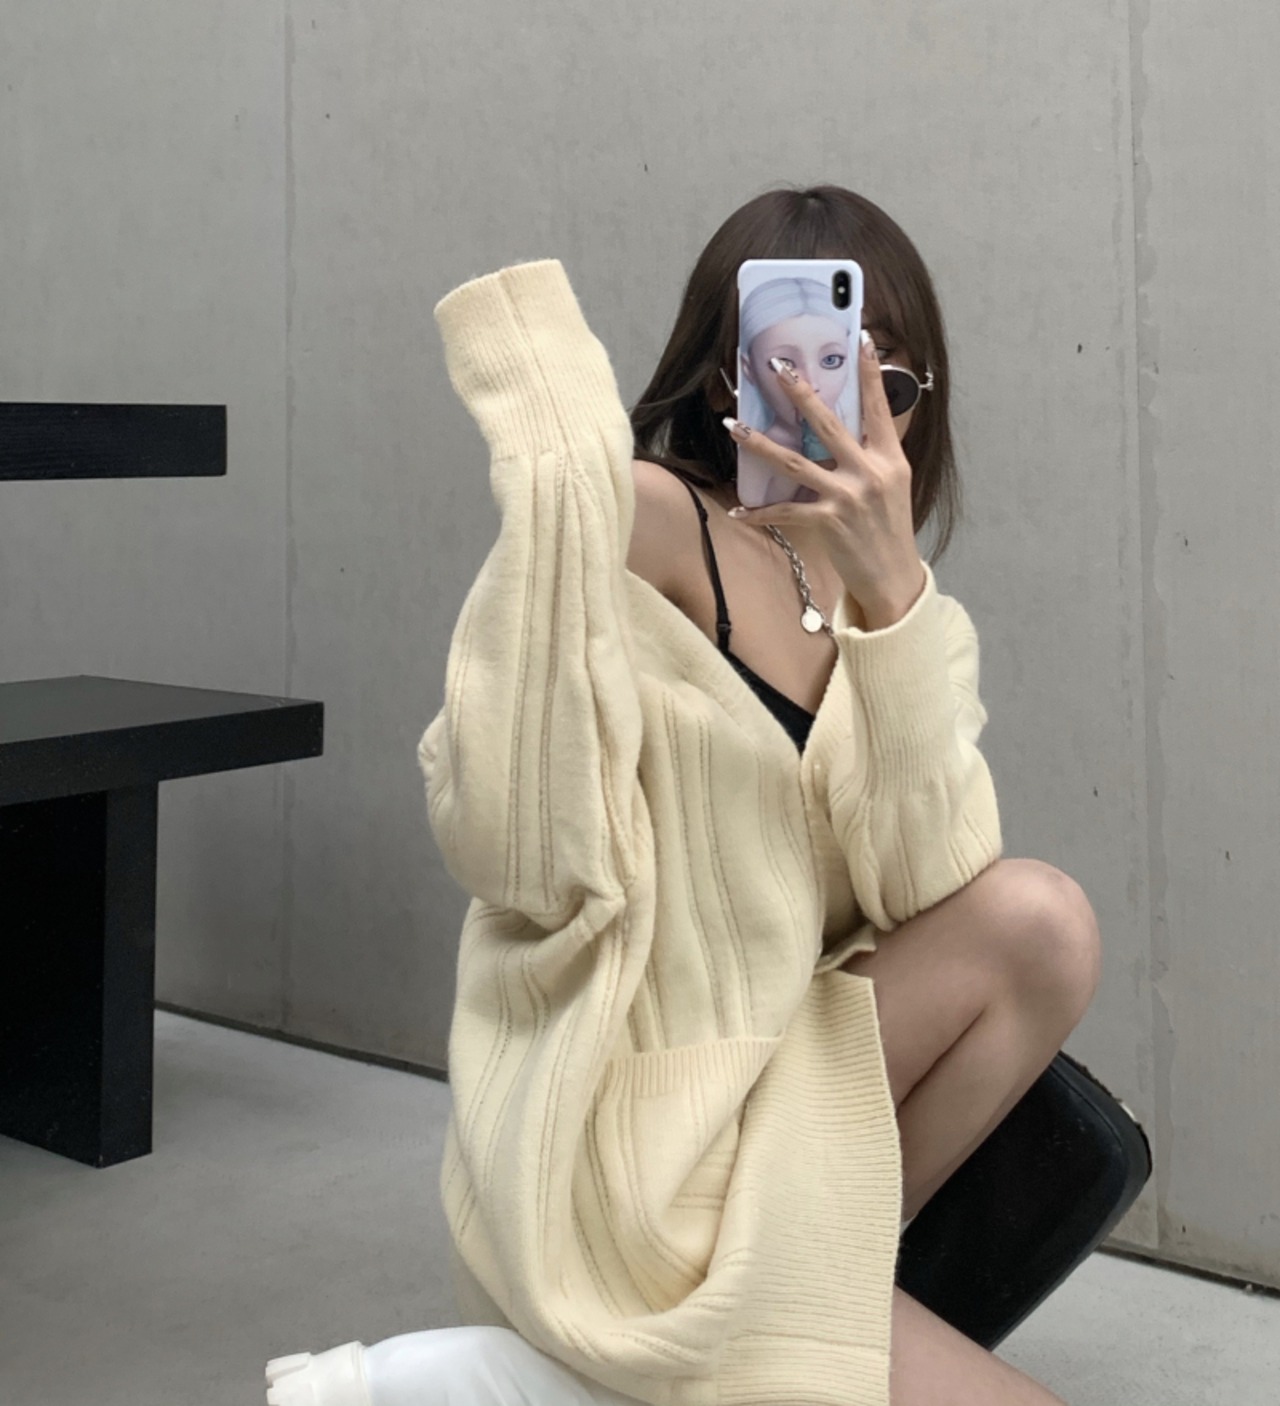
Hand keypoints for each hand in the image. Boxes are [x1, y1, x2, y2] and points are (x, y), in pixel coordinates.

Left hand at [722, 331, 925, 621]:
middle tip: (776, 367)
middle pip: (828, 424)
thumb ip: (872, 454)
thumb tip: (847, 426)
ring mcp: (848, 496)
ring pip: (795, 462)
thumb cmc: (889, 528)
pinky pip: (786, 510)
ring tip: (733, 425)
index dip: (870, 372)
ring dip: (760, 443)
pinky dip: (760, 512)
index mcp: (889, 458)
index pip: (879, 407)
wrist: (893, 575)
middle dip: (800, 393)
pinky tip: (737, 511)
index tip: (863, 337)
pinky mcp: (829, 522)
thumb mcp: (892, 484)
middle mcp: (869, 472)